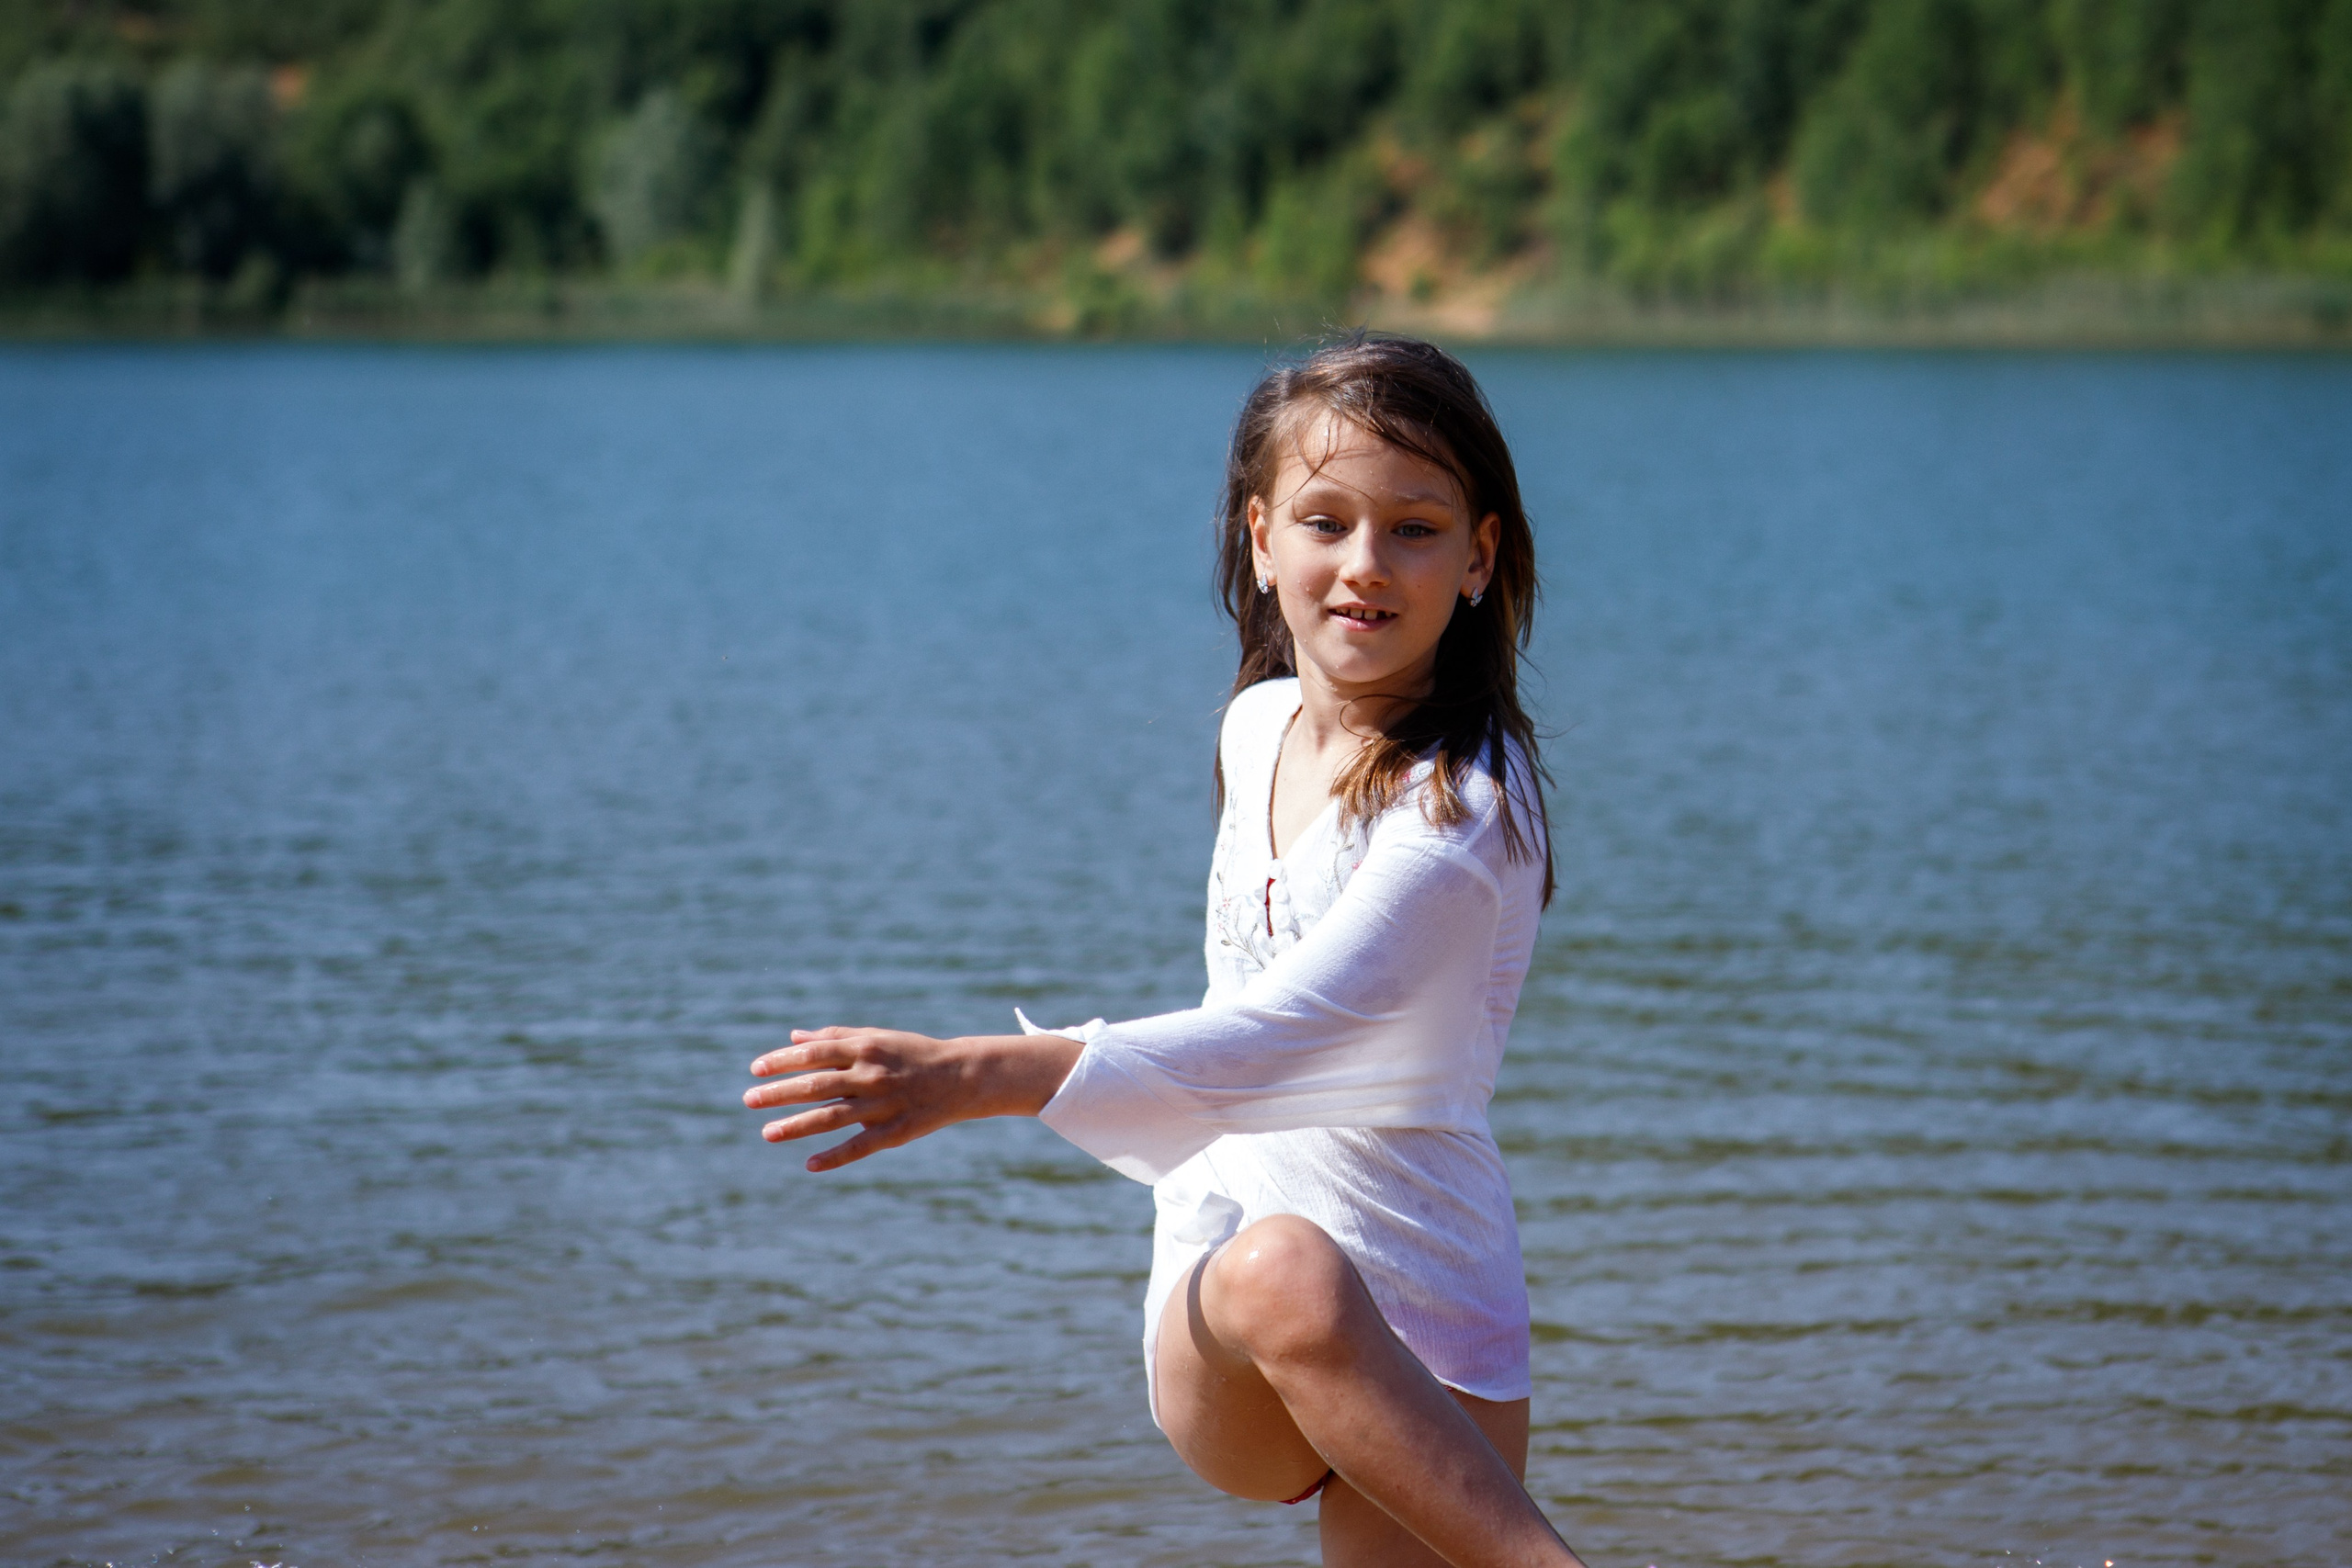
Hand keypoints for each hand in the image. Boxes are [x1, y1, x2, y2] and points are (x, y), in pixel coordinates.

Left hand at [744, 1028, 1081, 1171]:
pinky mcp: (896, 1132)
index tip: (756, 1069)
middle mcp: (871, 1076)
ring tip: (768, 1133)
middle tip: (749, 1099)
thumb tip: (793, 1038)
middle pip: (817, 1085)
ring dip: (797, 1126)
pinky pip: (860, 1146)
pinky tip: (809, 1165)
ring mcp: (883, 1105)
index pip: (815, 1054)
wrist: (962, 1076)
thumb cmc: (911, 1053)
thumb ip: (834, 1038)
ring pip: (833, 1117)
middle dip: (780, 1092)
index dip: (784, 1061)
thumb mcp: (875, 1038)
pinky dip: (835, 1157)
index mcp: (865, 1049)